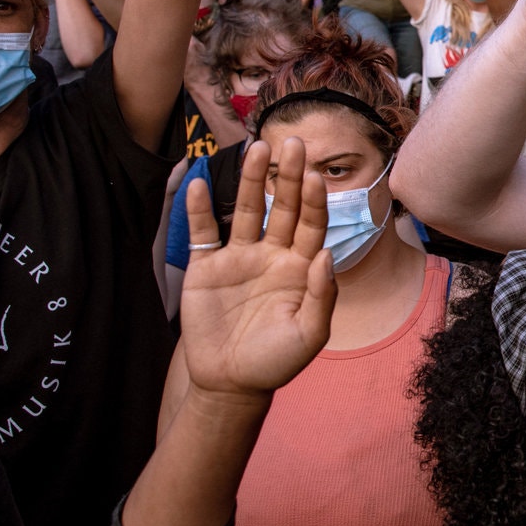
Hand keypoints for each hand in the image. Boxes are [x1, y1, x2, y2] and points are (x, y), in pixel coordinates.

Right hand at [178, 139, 335, 399]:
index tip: (314, 174)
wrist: (230, 383)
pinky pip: (203, 233)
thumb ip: (322, 294)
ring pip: (247, 210)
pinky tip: (201, 184)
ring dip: (252, 180)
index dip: (313, 200)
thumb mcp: (309, 334)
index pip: (311, 223)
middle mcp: (271, 255)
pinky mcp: (206, 268)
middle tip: (293, 142)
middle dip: (288, 176)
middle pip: (283, 207)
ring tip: (256, 148)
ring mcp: (238, 258)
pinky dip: (200, 209)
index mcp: (300, 267)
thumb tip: (325, 254)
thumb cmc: (276, 361)